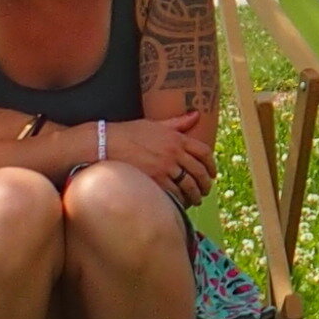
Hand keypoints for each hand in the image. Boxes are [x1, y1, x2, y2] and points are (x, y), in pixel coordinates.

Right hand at [100, 116, 216, 207]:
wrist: (106, 144)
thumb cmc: (129, 133)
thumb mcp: (155, 124)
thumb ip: (178, 122)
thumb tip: (196, 115)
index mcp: (177, 138)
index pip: (204, 152)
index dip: (211, 165)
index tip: (212, 173)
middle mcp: (174, 153)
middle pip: (199, 171)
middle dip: (205, 184)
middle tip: (205, 190)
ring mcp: (165, 167)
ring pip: (189, 185)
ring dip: (195, 195)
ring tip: (194, 200)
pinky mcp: (155, 180)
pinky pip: (174, 194)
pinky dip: (180, 201)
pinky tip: (180, 204)